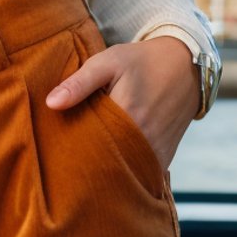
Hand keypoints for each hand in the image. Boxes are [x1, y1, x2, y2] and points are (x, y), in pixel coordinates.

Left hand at [45, 35, 198, 171]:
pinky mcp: (164, 159)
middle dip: (85, 166)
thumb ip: (79, 83)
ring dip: (105, 172)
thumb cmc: (141, 61)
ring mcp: (156, 153)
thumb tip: (50, 104)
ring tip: (84, 168)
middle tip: (66, 163)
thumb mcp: (108, 62)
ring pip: (123, 173)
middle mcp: (144, 139)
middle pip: (104, 164)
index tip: (56, 149)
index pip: (89, 144)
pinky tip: (108, 166)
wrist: (185, 67)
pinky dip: (124, 172)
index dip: (70, 149)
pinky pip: (139, 174)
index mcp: (126, 114)